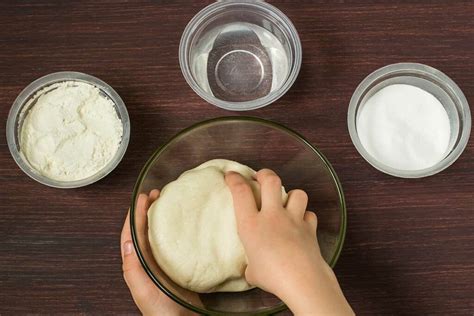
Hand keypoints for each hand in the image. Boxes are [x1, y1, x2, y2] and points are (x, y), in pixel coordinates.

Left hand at [120, 190, 196, 315]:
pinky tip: (182, 224)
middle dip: (146, 210)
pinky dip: (173, 229)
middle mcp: (146, 262)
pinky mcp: (175, 266)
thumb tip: (126, 242)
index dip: (134, 214)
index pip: (131, 234)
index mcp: (136, 265)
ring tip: (166, 202)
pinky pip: (171, 243)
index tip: (142, 198)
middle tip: (156, 194)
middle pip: (143, 230)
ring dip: (158, 217)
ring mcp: (160, 263)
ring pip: (156, 234)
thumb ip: (133, 268)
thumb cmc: (162, 311)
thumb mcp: (144, 290)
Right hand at [225, 169, 353, 315]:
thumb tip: (254, 268)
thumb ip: (251, 264)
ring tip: (286, 202)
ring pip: (297, 193)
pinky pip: (309, 215)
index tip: (231, 175)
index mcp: (251, 225)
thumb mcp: (252, 272)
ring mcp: (294, 219)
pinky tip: (301, 224)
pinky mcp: (310, 228)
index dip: (234, 179)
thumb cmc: (272, 277)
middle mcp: (273, 216)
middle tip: (260, 177)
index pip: (240, 192)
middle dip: (264, 174)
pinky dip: (305, 217)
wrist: (302, 281)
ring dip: (291, 195)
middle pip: (270, 180)